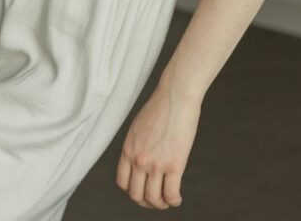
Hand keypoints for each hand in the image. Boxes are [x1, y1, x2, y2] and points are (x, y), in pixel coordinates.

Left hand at [115, 83, 200, 208]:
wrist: (176, 95)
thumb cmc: (161, 106)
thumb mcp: (138, 126)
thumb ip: (137, 145)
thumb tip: (142, 156)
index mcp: (128, 149)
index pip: (122, 182)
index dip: (132, 192)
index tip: (142, 190)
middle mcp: (138, 160)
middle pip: (136, 195)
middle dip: (146, 202)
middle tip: (156, 200)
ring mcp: (155, 164)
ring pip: (153, 199)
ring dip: (161, 204)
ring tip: (168, 201)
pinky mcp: (174, 164)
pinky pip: (171, 194)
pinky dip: (174, 201)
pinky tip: (177, 199)